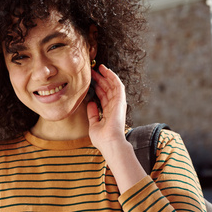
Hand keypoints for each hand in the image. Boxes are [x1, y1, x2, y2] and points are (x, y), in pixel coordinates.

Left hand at [87, 65, 146, 192]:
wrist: (110, 143)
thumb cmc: (102, 139)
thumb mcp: (93, 124)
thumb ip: (92, 114)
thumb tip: (90, 103)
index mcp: (108, 112)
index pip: (103, 96)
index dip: (97, 87)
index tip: (90, 80)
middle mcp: (114, 107)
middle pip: (107, 89)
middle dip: (100, 79)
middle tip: (93, 71)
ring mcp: (118, 104)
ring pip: (113, 85)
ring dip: (106, 75)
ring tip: (99, 67)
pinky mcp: (120, 101)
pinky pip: (118, 86)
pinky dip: (113, 77)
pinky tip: (107, 70)